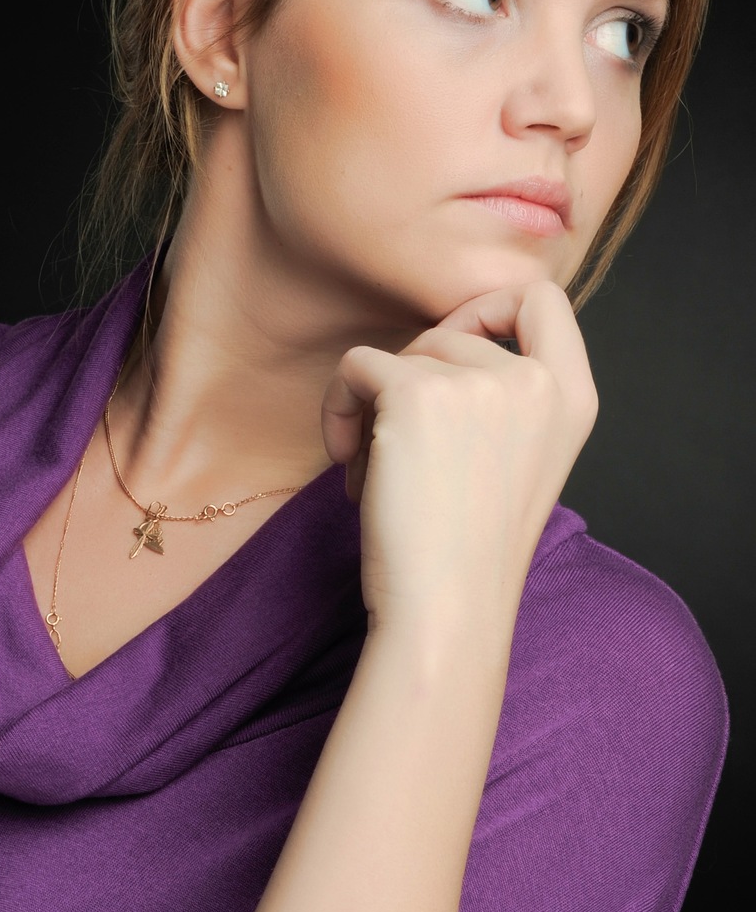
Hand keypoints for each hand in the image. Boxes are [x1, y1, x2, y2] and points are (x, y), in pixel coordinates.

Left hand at [320, 283, 597, 634]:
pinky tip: (349, 466)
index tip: (450, 355)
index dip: (487, 310)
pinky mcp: (417, 393)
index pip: (543, 299)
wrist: (446, 612)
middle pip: (449, 332)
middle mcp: (537, 381)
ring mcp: (480, 383)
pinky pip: (355, 366)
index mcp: (574, 398)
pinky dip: (337, 409)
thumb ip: (507, 400)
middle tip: (399, 455)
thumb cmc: (467, 554)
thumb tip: (441, 345)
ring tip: (378, 480)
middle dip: (411, 385)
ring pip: (399, 355)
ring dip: (374, 412)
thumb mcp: (518, 464)